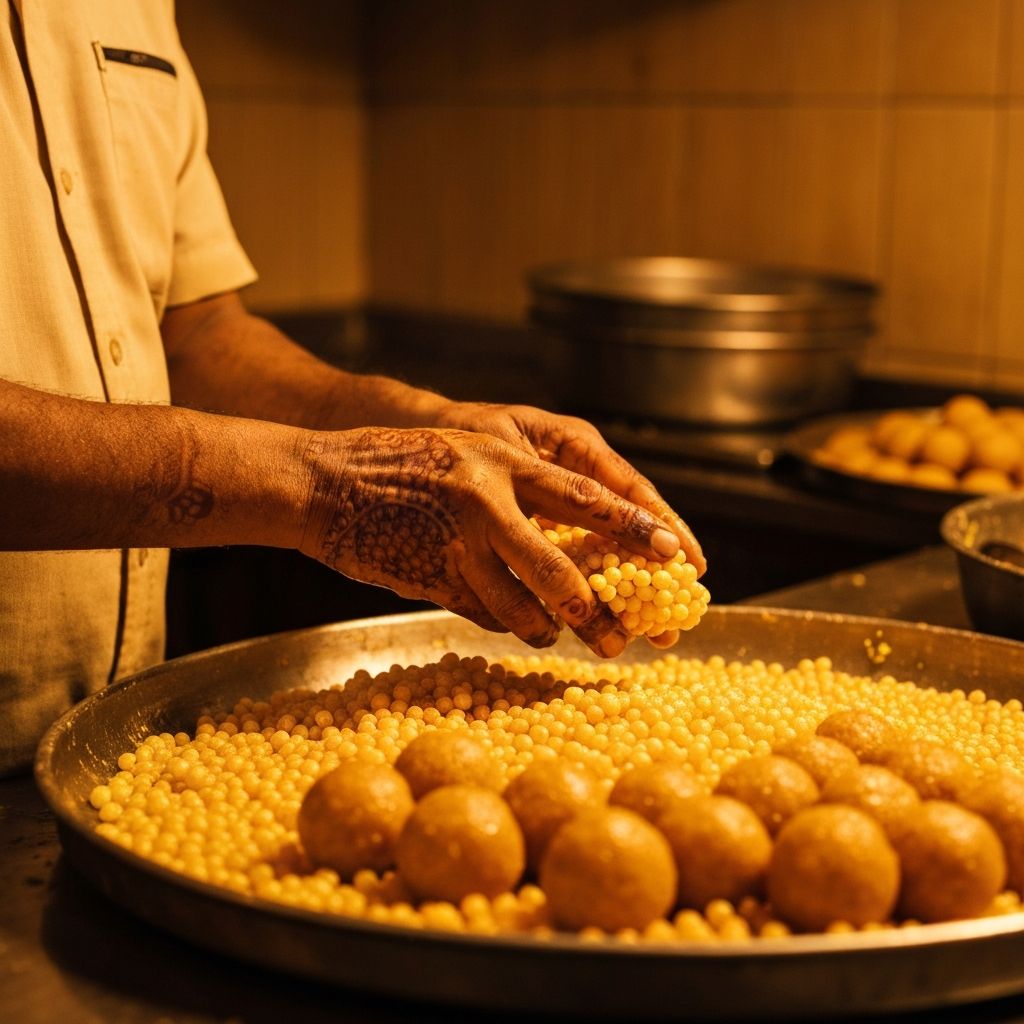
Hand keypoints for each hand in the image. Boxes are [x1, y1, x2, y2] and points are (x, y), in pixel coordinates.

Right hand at [298, 426, 685, 657]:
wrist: (323, 482)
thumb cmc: (399, 466)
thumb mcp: (465, 457)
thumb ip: (514, 491)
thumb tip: (573, 537)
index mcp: (504, 461)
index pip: (585, 499)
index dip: (635, 527)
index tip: (674, 554)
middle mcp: (486, 499)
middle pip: (562, 565)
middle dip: (601, 605)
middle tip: (628, 634)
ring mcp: (456, 542)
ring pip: (522, 603)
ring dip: (548, 627)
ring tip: (563, 636)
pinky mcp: (430, 578)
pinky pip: (483, 612)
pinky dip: (503, 622)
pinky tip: (513, 625)